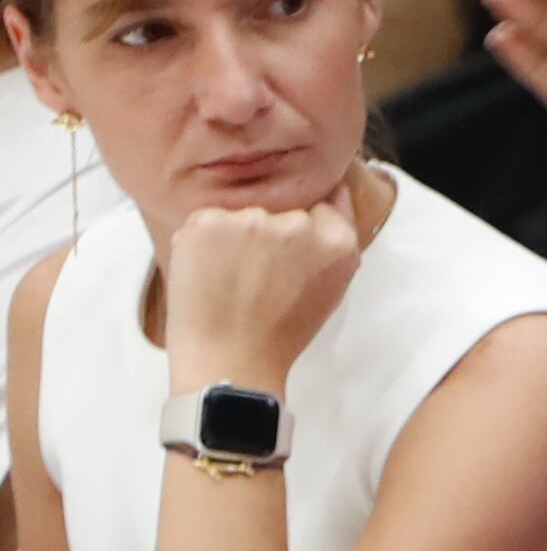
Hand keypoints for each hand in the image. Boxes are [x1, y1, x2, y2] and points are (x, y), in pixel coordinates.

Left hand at [163, 190, 360, 389]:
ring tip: (231, 278)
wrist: (229, 358)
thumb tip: (335, 192)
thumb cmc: (281, 332)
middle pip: (282, 210)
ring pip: (244, 214)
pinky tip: (210, 273)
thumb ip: (336, 240)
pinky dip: (205, 242)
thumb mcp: (331, 289)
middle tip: (259, 275)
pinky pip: (209, 219)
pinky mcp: (208, 221)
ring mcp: (250, 220)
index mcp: (336, 242)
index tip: (290, 256)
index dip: (304, 232)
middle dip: (270, 235)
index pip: (323, 207)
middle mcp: (297, 224)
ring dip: (236, 236)